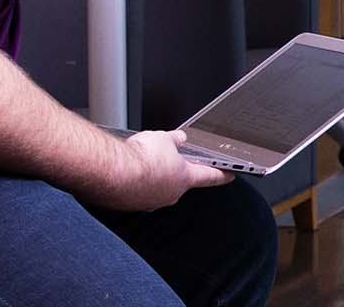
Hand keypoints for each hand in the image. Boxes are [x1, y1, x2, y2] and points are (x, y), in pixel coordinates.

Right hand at [102, 130, 229, 210]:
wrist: (113, 172)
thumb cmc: (140, 158)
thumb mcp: (163, 138)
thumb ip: (174, 140)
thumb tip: (179, 139)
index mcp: (184, 178)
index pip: (210, 176)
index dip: (222, 174)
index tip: (231, 175)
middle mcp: (170, 194)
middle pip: (179, 180)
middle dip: (174, 168)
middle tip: (165, 154)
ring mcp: (151, 202)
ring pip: (157, 186)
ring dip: (153, 174)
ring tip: (141, 158)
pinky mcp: (133, 204)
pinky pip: (139, 191)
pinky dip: (137, 181)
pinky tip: (130, 168)